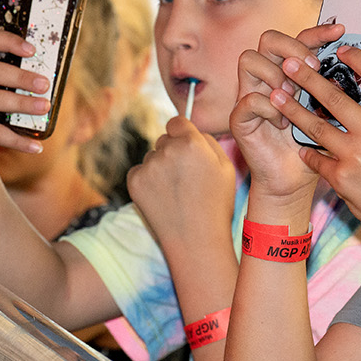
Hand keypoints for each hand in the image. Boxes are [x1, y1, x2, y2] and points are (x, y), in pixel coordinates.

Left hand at [127, 116, 236, 255]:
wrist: (195, 239)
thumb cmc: (216, 204)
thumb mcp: (226, 168)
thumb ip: (209, 142)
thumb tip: (193, 131)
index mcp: (191, 142)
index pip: (177, 121)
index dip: (182, 133)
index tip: (185, 147)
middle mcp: (167, 150)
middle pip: (163, 139)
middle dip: (171, 151)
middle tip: (184, 176)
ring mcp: (148, 166)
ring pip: (151, 156)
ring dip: (159, 167)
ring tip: (175, 191)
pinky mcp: (134, 181)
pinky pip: (139, 171)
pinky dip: (147, 181)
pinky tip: (162, 197)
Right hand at [230, 25, 339, 202]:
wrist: (297, 184)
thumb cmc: (329, 153)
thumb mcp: (356, 123)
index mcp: (300, 73)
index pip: (304, 39)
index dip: (319, 32)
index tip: (341, 31)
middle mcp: (274, 77)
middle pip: (273, 40)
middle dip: (296, 48)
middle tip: (316, 66)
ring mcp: (254, 94)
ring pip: (251, 60)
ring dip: (275, 73)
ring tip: (293, 90)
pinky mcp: (242, 117)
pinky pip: (250, 99)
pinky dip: (267, 107)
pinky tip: (283, 123)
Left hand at [270, 34, 360, 239]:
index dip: (357, 59)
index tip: (340, 50)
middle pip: (335, 97)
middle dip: (307, 77)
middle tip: (287, 62)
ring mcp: (356, 157)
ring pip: (315, 126)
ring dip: (292, 109)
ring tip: (275, 96)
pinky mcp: (340, 178)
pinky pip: (316, 157)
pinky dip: (307, 150)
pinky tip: (298, 144)